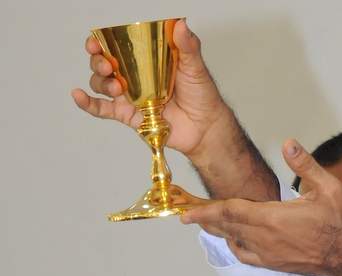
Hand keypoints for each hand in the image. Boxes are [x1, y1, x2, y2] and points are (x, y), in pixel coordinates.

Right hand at [71, 19, 230, 157]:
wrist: (206, 127)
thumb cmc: (202, 95)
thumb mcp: (195, 66)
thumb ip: (187, 46)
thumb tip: (181, 24)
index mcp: (145, 61)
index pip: (116, 47)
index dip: (101, 42)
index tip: (96, 41)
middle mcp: (133, 77)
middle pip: (102, 64)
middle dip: (97, 61)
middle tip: (107, 65)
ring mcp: (129, 96)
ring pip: (101, 84)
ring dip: (101, 82)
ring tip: (116, 87)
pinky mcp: (129, 115)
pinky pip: (101, 109)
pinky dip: (86, 103)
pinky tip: (77, 95)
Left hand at [181, 139, 341, 275]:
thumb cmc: (341, 224)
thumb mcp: (329, 188)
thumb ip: (305, 164)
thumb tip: (288, 143)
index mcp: (273, 218)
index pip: (230, 211)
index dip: (206, 210)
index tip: (186, 211)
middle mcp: (264, 239)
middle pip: (226, 226)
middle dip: (206, 219)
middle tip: (189, 213)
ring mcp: (268, 254)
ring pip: (233, 240)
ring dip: (219, 231)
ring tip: (208, 222)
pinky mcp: (274, 264)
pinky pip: (245, 255)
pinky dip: (234, 245)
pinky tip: (234, 238)